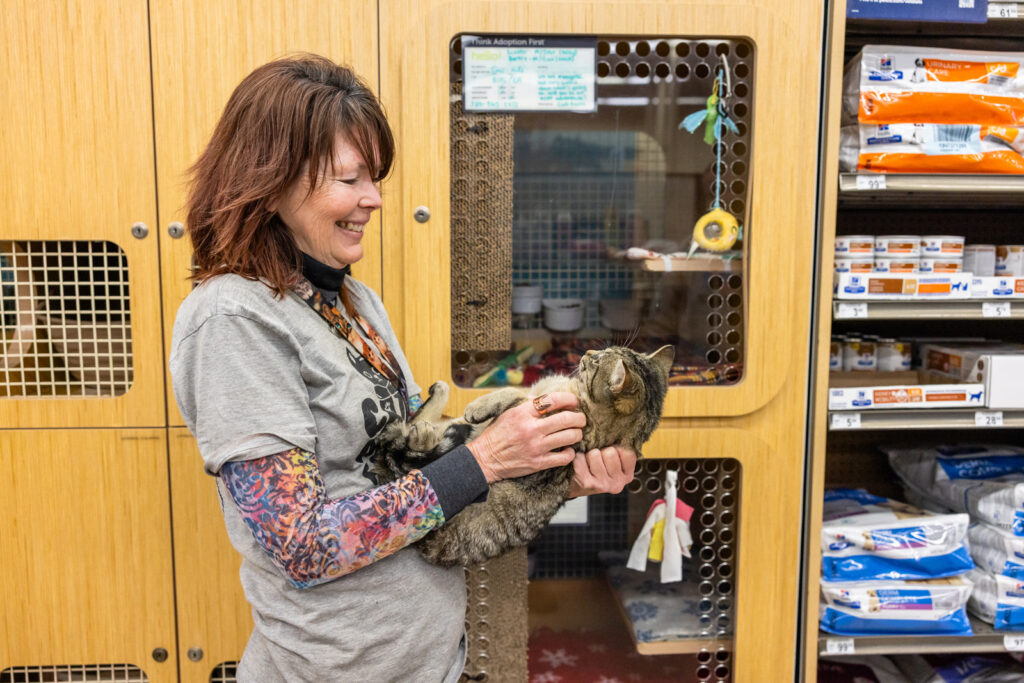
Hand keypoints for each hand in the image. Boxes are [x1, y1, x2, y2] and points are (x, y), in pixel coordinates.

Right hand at [467, 391, 585, 482]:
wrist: (485, 459)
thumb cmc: (497, 434)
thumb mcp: (509, 413)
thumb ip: (528, 406)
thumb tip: (545, 399)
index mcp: (523, 413)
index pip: (554, 400)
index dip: (570, 399)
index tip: (574, 402)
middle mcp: (531, 428)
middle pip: (567, 418)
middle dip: (579, 418)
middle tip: (581, 419)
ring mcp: (536, 447)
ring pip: (570, 437)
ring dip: (577, 434)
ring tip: (576, 433)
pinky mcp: (538, 463)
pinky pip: (564, 457)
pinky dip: (570, 453)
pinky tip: (568, 450)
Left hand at [567, 446, 636, 497]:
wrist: (576, 486)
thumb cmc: (597, 466)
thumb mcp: (614, 459)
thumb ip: (620, 447)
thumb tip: (620, 425)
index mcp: (627, 476)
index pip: (627, 452)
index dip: (617, 447)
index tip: (611, 452)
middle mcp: (618, 483)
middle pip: (611, 452)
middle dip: (601, 450)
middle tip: (597, 459)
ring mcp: (603, 485)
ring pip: (595, 454)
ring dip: (588, 454)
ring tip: (588, 462)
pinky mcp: (587, 484)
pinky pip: (580, 459)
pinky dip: (578, 458)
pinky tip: (579, 465)